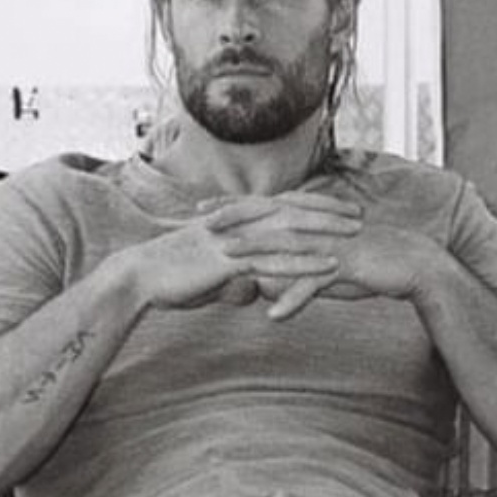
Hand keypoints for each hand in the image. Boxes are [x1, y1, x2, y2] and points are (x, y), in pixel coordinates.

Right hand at [113, 193, 360, 310]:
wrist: (138, 278)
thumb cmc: (168, 278)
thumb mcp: (207, 276)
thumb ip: (232, 279)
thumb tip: (248, 291)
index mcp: (233, 220)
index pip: (279, 206)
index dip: (310, 204)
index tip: (336, 206)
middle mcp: (237, 223)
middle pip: (291, 211)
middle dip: (326, 211)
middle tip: (359, 212)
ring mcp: (234, 239)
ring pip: (288, 232)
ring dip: (325, 233)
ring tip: (356, 235)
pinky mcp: (230, 260)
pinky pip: (275, 261)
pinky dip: (305, 262)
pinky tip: (329, 266)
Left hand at [217, 211, 443, 320]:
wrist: (409, 264)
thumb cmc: (364, 261)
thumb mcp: (322, 261)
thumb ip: (292, 266)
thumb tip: (265, 281)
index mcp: (310, 221)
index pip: (263, 209)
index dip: (232, 206)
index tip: (200, 208)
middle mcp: (317, 226)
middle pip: (269, 219)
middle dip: (234, 218)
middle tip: (202, 222)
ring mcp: (330, 243)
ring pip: (288, 247)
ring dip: (256, 254)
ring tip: (227, 261)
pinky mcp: (346, 264)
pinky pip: (315, 283)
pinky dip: (295, 299)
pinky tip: (274, 315)